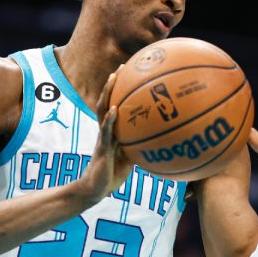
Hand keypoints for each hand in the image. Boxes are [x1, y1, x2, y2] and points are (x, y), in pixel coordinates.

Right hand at [79, 65, 132, 201]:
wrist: (96, 190)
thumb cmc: (112, 174)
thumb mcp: (130, 158)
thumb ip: (141, 147)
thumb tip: (161, 141)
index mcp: (112, 131)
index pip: (114, 105)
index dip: (119, 90)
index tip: (129, 73)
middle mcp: (106, 130)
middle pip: (107, 101)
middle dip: (112, 83)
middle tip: (121, 67)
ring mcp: (103, 137)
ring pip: (103, 110)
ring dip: (108, 93)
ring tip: (113, 78)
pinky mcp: (102, 148)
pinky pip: (106, 131)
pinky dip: (110, 119)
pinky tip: (115, 110)